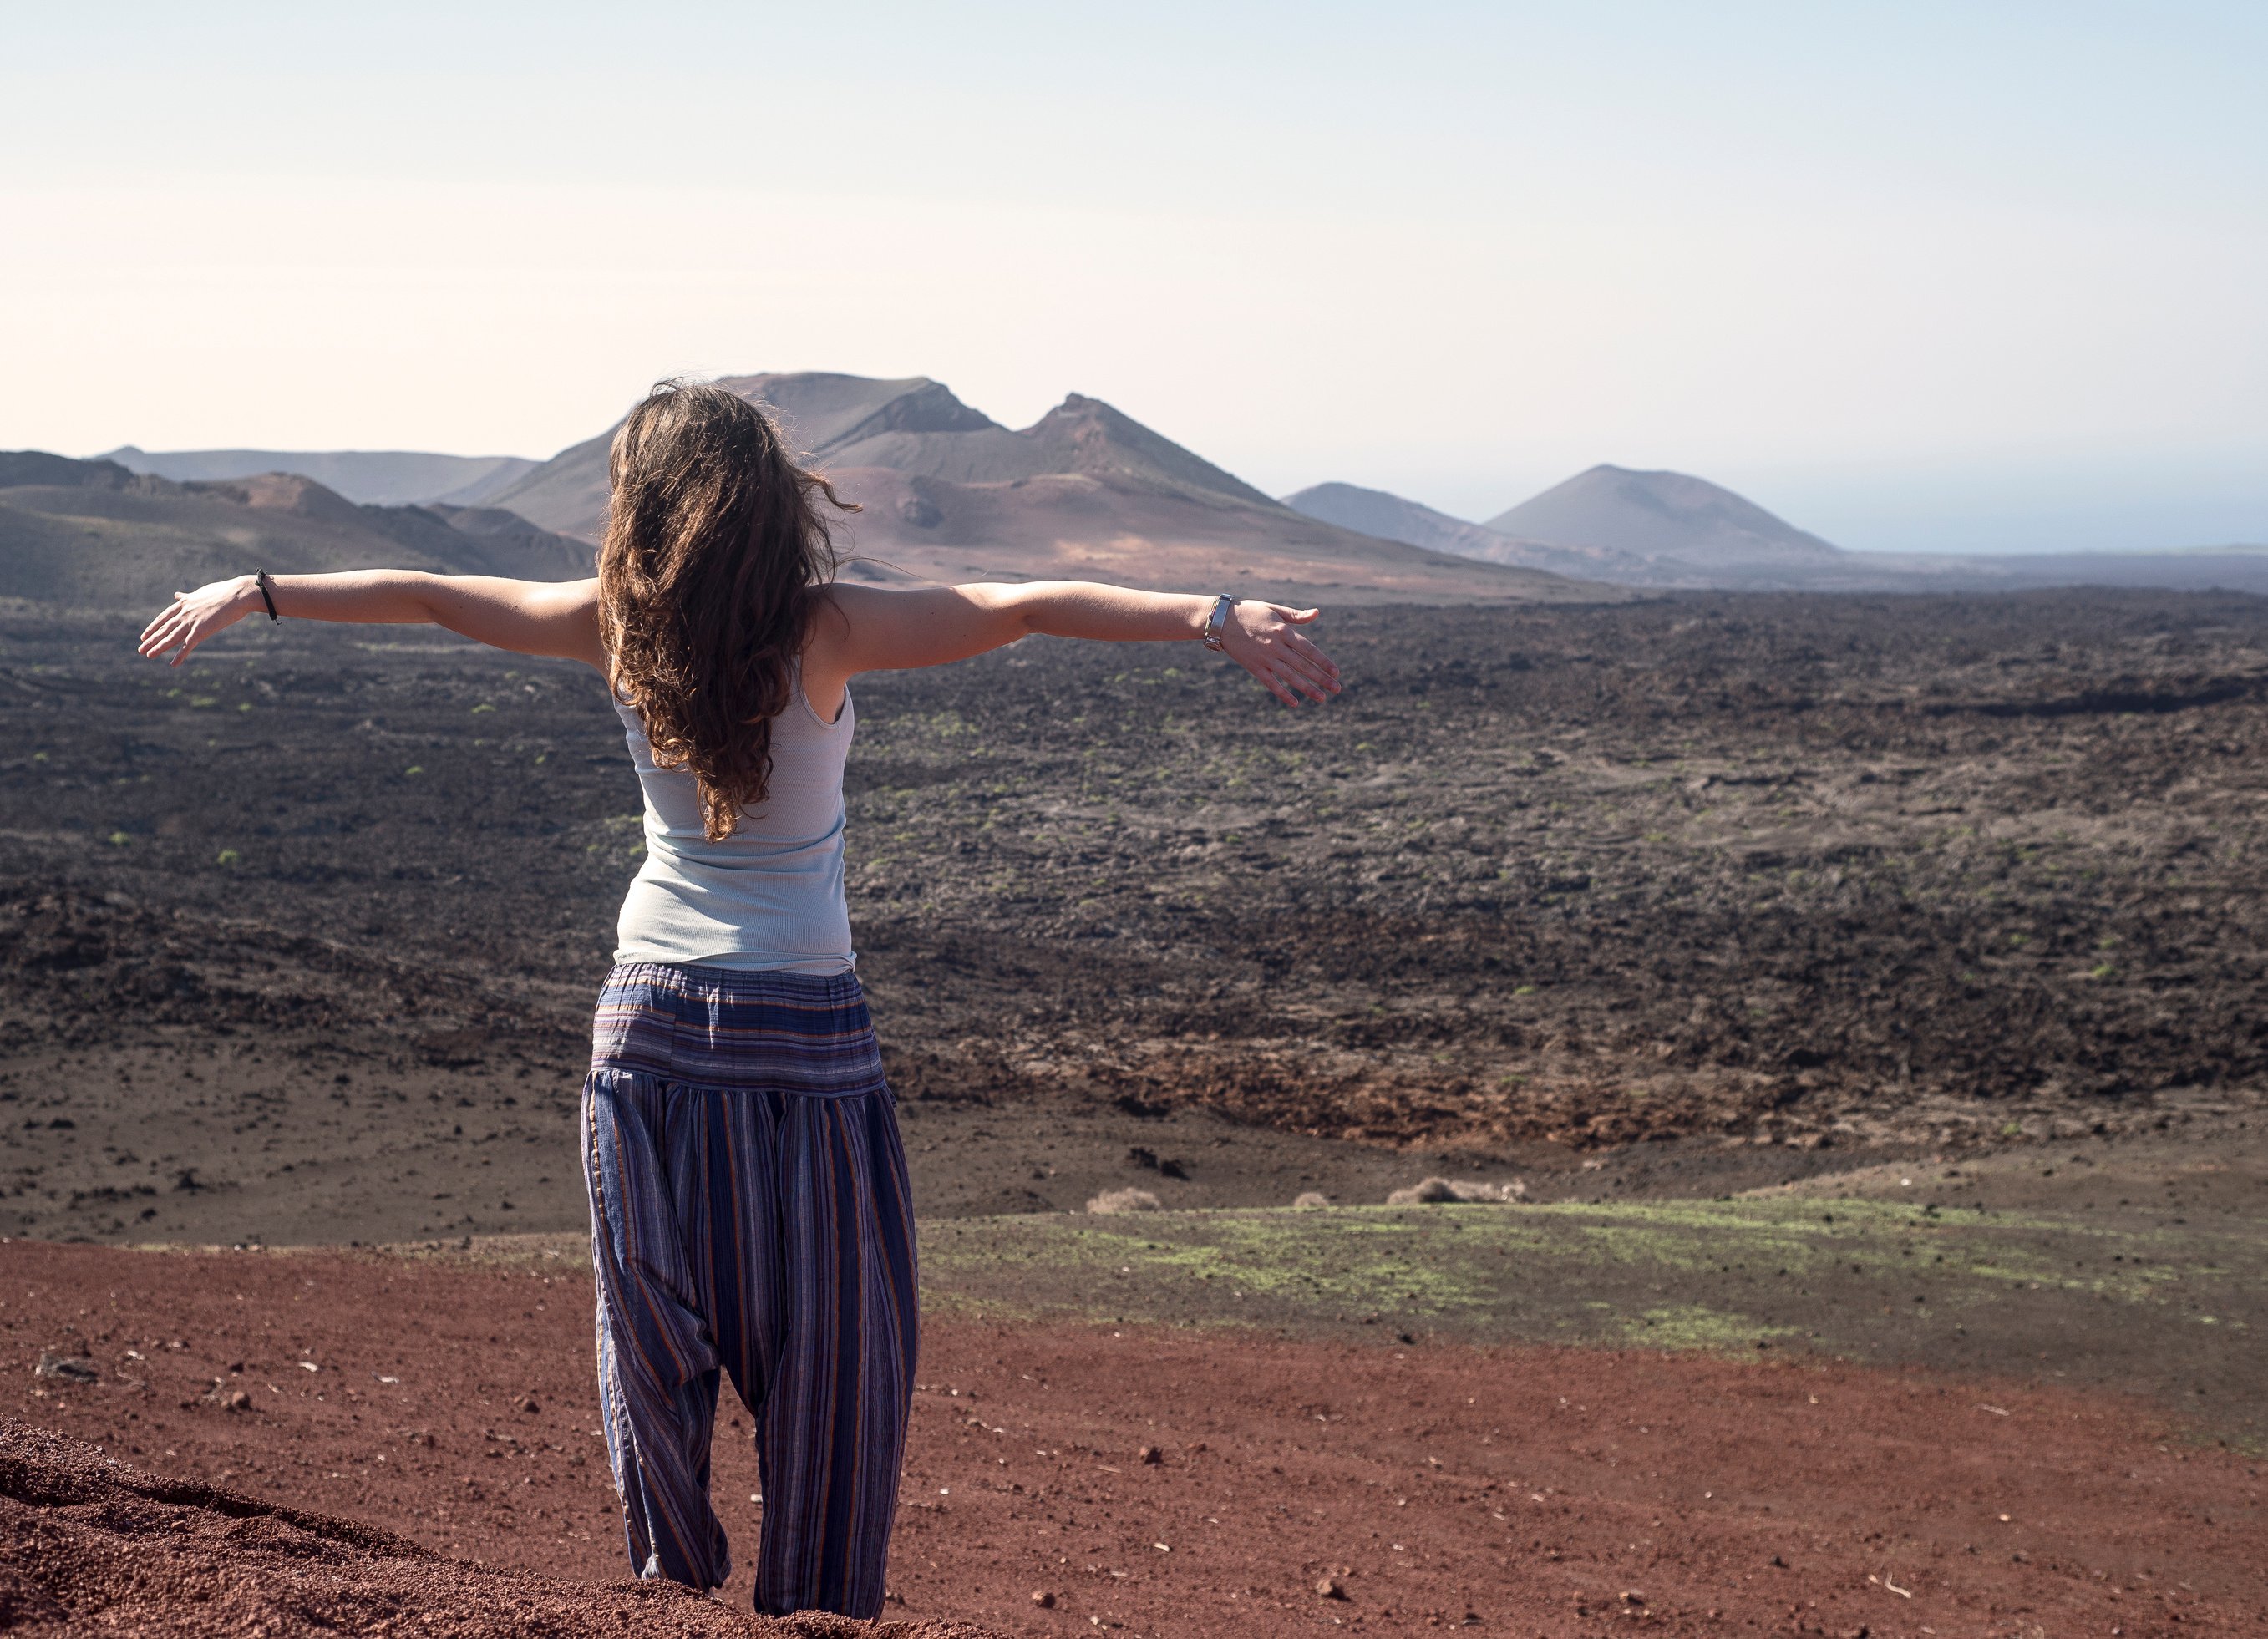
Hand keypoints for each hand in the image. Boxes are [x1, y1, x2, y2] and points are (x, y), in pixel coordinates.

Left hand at [139, 575, 263, 664]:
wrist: (238, 595)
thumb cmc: (224, 592)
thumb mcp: (201, 592)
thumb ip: (188, 596)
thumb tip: (177, 595)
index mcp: (185, 603)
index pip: (164, 617)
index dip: (153, 627)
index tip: (144, 635)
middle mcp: (185, 613)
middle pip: (164, 629)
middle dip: (151, 640)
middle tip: (140, 649)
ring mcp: (192, 622)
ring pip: (171, 637)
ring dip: (159, 647)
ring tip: (148, 655)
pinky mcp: (202, 631)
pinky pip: (188, 646)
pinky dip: (180, 656)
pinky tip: (173, 664)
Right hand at [1222, 601, 1340, 705]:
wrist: (1221, 621)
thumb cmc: (1250, 612)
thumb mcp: (1274, 610)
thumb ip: (1296, 616)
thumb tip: (1317, 613)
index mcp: (1283, 631)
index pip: (1309, 649)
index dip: (1323, 661)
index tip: (1336, 672)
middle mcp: (1276, 646)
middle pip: (1303, 665)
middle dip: (1321, 678)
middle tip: (1336, 689)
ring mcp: (1265, 658)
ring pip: (1290, 676)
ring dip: (1307, 688)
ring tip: (1322, 698)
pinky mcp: (1254, 667)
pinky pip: (1271, 683)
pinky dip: (1283, 693)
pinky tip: (1295, 703)